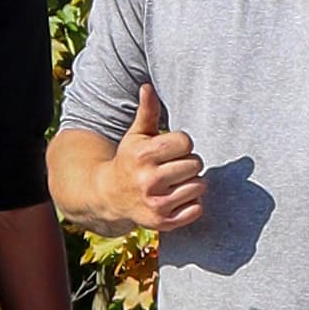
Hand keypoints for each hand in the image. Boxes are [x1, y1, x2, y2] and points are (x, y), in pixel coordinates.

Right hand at [97, 83, 206, 237]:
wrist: (109, 196)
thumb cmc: (128, 160)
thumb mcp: (135, 135)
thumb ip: (147, 112)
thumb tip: (147, 87)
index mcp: (143, 155)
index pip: (186, 142)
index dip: (181, 144)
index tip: (170, 149)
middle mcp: (149, 180)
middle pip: (195, 164)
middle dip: (188, 163)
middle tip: (173, 167)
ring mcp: (156, 204)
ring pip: (199, 186)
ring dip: (191, 183)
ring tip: (175, 182)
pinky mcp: (163, 223)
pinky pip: (197, 210)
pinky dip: (192, 205)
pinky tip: (176, 199)